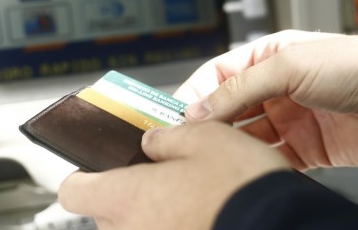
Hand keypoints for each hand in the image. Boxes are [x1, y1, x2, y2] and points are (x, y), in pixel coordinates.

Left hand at [58, 122, 289, 229]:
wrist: (283, 226)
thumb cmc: (242, 188)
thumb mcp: (205, 138)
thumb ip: (167, 137)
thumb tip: (152, 142)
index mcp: (126, 196)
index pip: (74, 189)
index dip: (85, 173)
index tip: (99, 167)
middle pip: (106, 212)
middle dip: (127, 193)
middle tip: (158, 178)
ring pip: (136, 228)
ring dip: (153, 215)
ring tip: (188, 199)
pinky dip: (174, 227)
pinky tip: (201, 217)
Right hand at [174, 30, 357, 169]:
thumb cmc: (357, 65)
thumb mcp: (289, 66)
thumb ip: (240, 88)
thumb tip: (198, 110)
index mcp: (268, 58)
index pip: (217, 76)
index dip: (194, 96)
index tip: (173, 118)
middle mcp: (276, 89)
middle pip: (228, 109)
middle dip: (207, 126)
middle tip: (183, 144)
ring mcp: (290, 120)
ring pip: (246, 138)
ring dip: (230, 147)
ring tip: (210, 159)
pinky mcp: (306, 149)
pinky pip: (271, 159)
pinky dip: (256, 165)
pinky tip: (243, 169)